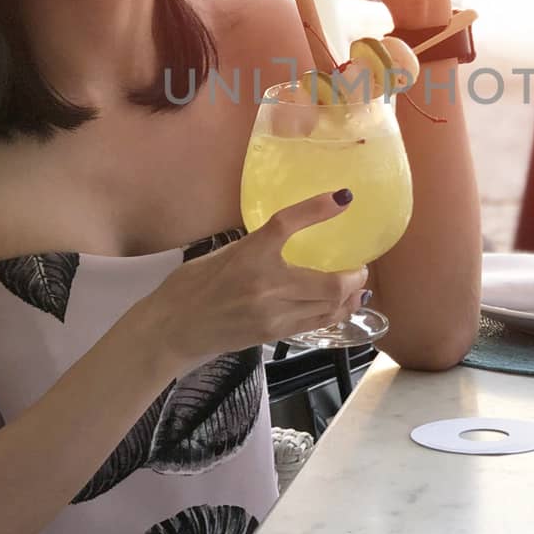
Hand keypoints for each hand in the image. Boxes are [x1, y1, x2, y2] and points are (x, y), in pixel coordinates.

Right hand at [139, 189, 366, 368]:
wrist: (173, 329)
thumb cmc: (190, 286)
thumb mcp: (222, 254)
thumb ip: (257, 249)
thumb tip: (285, 242)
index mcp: (248, 254)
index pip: (287, 224)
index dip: (317, 209)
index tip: (343, 199)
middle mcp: (266, 284)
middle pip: (329, 282)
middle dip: (354, 276)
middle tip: (360, 267)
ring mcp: (273, 314)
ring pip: (329, 307)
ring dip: (351, 297)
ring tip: (358, 288)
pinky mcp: (273, 334)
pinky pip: (316, 324)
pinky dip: (336, 314)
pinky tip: (343, 307)